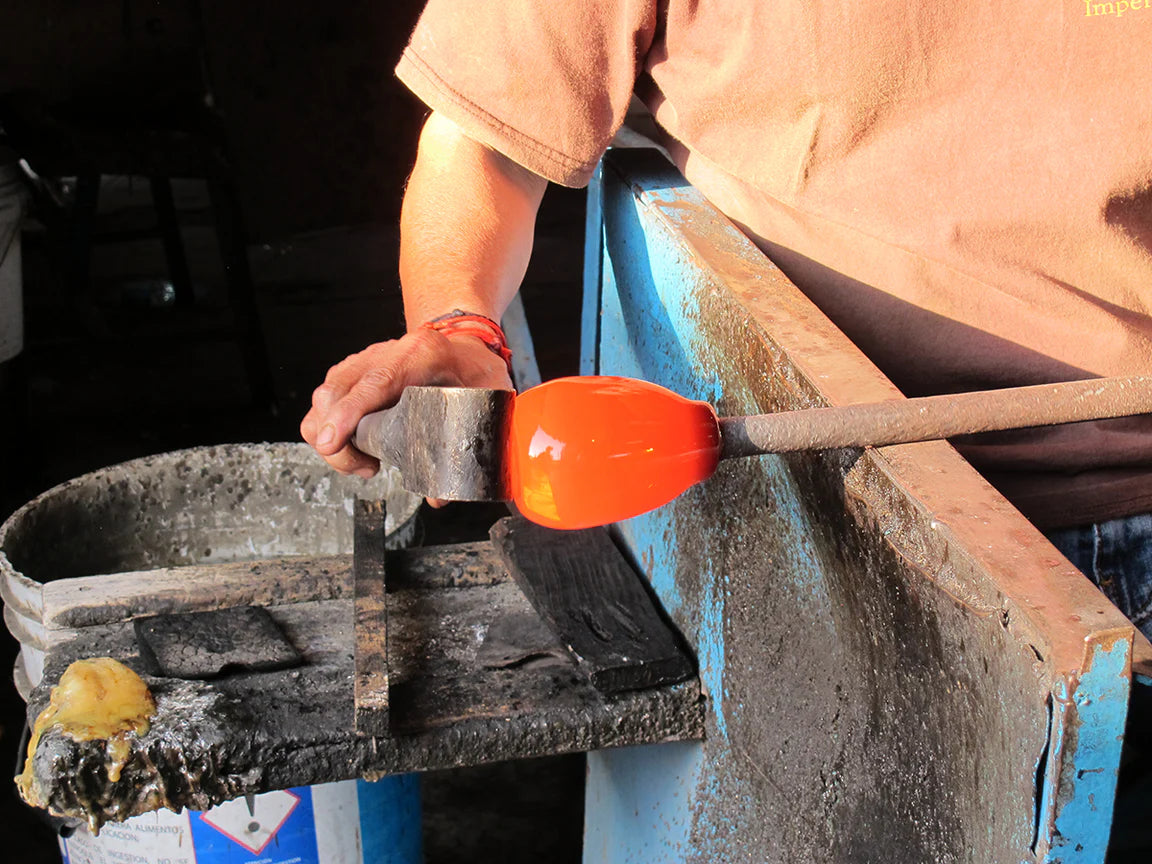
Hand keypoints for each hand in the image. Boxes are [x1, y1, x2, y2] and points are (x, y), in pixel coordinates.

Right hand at [301, 329, 513, 476]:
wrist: (465, 347)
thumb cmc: (475, 372)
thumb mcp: (486, 403)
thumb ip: (469, 447)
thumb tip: (439, 497)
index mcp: (421, 354)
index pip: (374, 383)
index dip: (347, 414)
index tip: (331, 443)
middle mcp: (384, 352)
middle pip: (335, 393)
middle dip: (336, 443)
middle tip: (368, 469)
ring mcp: (364, 360)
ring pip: (323, 399)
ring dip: (332, 441)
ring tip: (367, 464)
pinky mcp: (353, 373)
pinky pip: (324, 402)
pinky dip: (329, 431)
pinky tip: (357, 449)